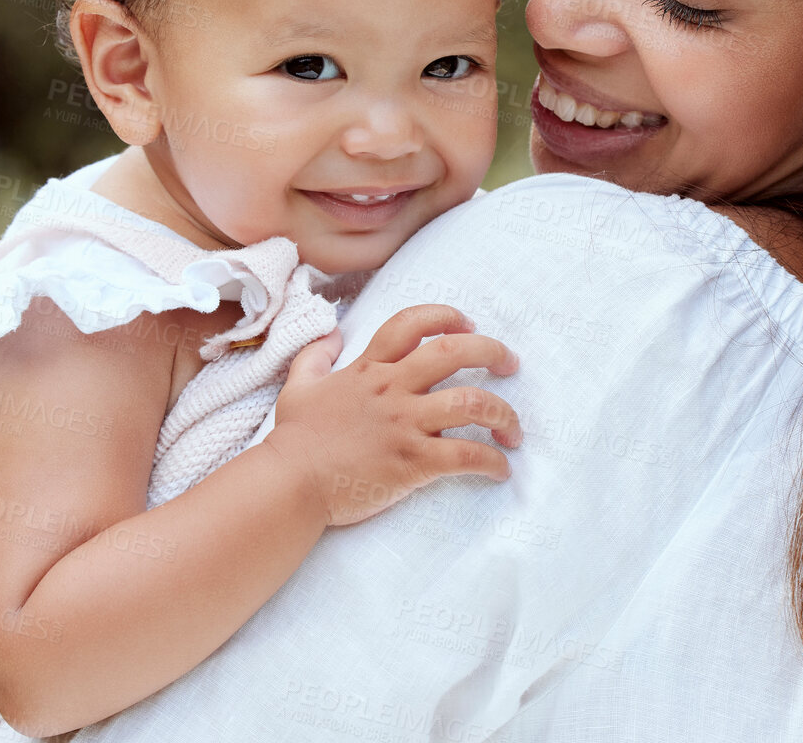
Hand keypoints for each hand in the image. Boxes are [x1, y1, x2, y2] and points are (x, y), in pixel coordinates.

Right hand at [263, 304, 521, 526]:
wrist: (289, 485)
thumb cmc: (294, 441)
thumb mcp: (298, 387)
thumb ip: (314, 356)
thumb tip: (330, 334)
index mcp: (369, 369)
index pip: (412, 324)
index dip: (445, 317)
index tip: (467, 324)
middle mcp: (392, 389)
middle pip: (455, 352)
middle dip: (492, 351)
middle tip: (510, 363)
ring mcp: (405, 424)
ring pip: (472, 402)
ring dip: (504, 413)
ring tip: (513, 429)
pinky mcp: (413, 462)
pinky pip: (466, 456)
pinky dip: (492, 462)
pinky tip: (500, 470)